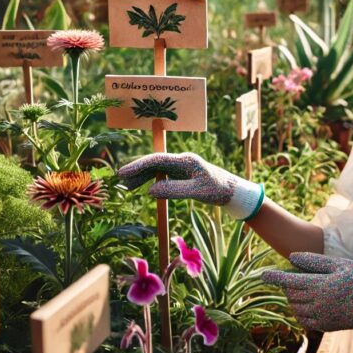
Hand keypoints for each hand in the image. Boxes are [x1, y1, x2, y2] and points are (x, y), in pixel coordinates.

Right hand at [117, 152, 264, 219]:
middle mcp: (182, 160)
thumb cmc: (217, 191)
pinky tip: (142, 187)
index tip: (123, 173)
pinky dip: (151, 180)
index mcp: (185, 161)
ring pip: (157, 169)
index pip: (157, 160)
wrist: (232, 191)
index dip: (138, 165)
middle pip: (154, 163)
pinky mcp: (182, 174)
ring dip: (142, 176)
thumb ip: (174, 191)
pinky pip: (162, 175)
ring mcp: (181, 166)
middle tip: (120, 180)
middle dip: (137, 170)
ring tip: (127, 186)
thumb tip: (150, 190)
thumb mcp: (197, 192)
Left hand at [262, 252, 352, 331]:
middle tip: (295, 276)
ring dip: (293, 298)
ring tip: (302, 288)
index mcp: (322, 285)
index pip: (290, 281)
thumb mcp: (339, 264)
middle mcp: (320, 304)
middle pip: (292, 294)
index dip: (275, 278)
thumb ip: (314, 262)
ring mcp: (323, 317)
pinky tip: (307, 302)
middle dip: (288, 285)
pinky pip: (305, 320)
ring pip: (296, 308)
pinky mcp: (327, 326)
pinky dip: (300, 311)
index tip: (262, 275)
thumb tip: (291, 258)